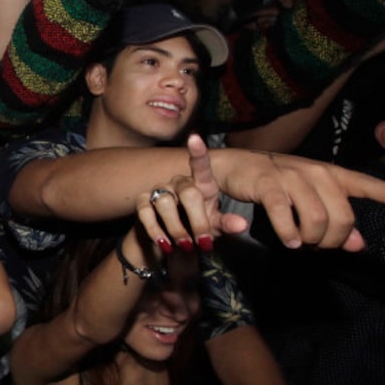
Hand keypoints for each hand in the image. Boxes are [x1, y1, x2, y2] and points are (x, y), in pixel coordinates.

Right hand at [136, 135, 249, 254]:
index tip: (195, 138)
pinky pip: (146, 213)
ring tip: (186, 246)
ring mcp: (159, 190)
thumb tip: (242, 224)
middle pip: (188, 192)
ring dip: (177, 228)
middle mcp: (179, 182)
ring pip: (165, 202)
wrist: (169, 245)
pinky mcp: (142, 202)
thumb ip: (226, 224)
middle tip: (204, 242)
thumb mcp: (215, 227)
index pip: (200, 165)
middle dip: (198, 221)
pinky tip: (166, 245)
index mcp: (200, 183)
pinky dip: (157, 231)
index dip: (197, 152)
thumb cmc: (196, 229)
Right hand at [211, 147, 384, 249]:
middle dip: (332, 240)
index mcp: (330, 174)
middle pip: (342, 216)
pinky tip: (288, 241)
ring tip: (300, 243)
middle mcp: (316, 172)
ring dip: (310, 240)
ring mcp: (292, 177)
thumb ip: (336, 221)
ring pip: (317, 219)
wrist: (235, 166)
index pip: (366, 184)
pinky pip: (285, 216)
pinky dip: (289, 235)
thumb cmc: (277, 184)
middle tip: (317, 246)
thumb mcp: (310, 199)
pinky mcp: (268, 184)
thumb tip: (359, 245)